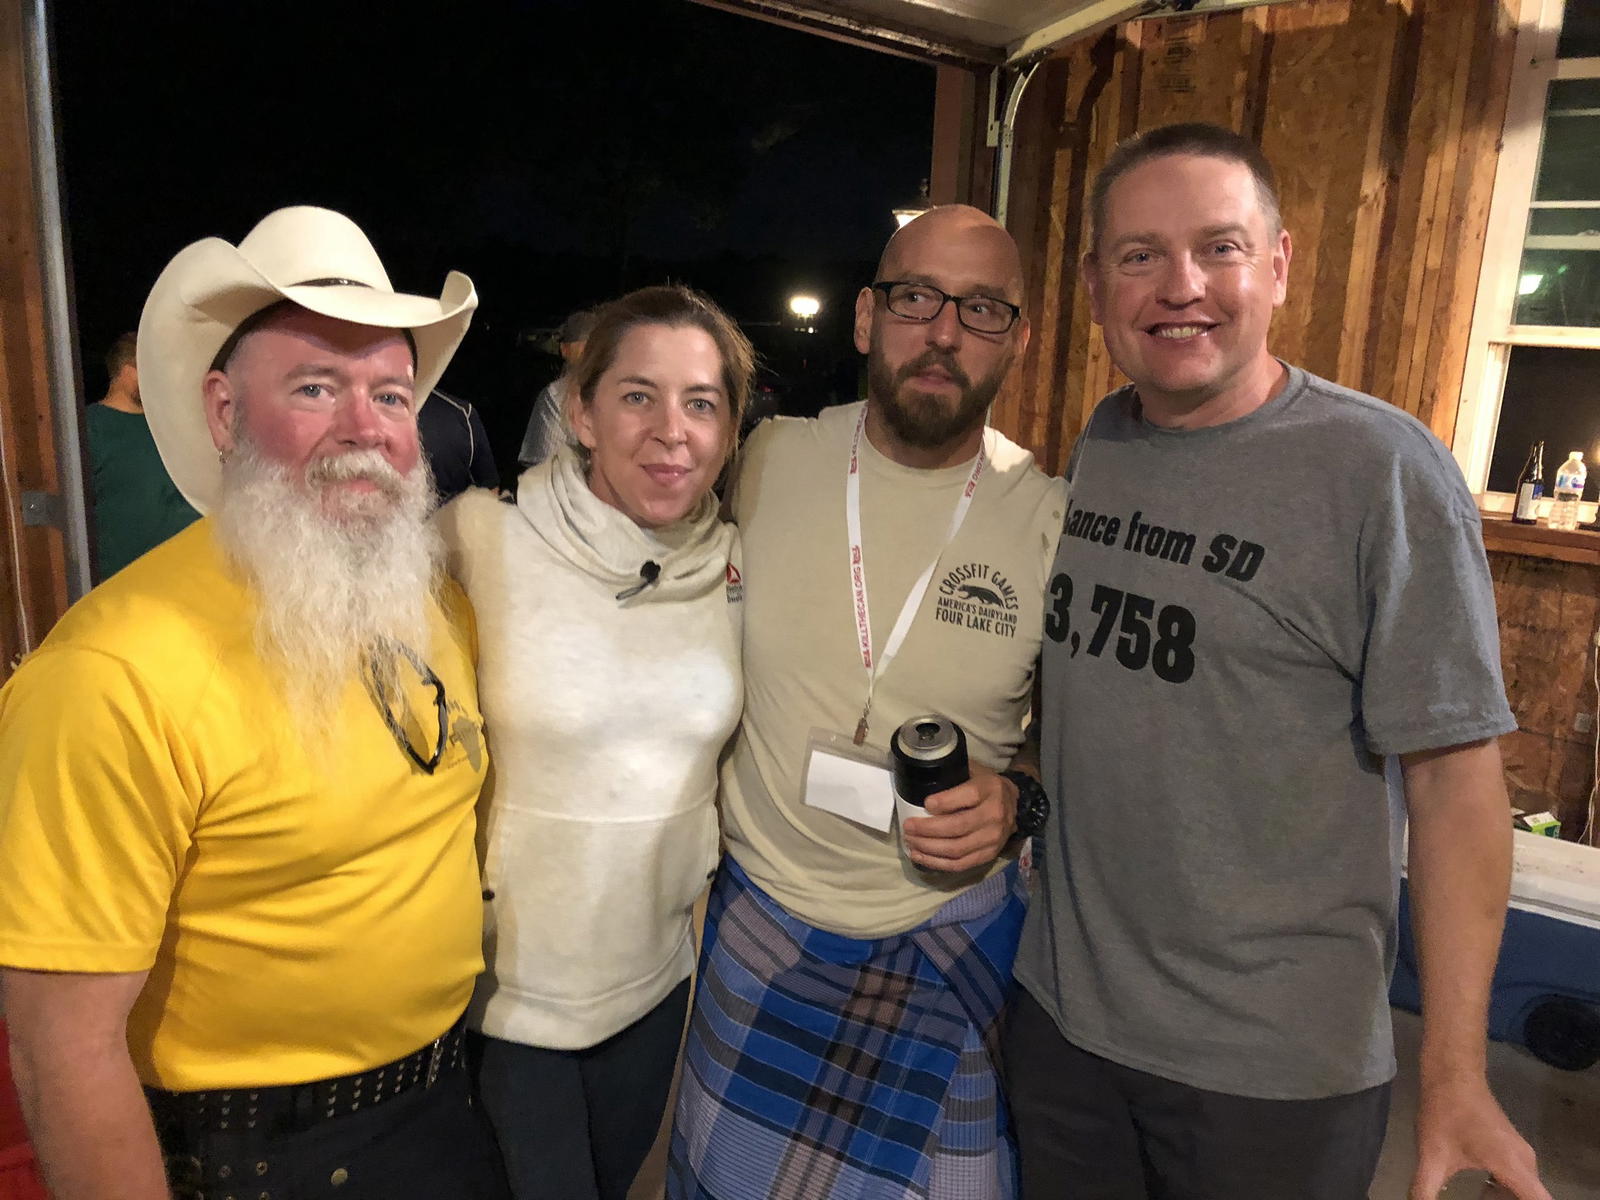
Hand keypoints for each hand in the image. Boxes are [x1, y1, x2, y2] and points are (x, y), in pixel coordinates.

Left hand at [900, 763, 1016, 872]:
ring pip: (956, 849)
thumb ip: (951, 774)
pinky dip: (937, 863)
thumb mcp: (972, 771)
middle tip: (907, 826)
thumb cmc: (984, 785)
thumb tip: (919, 781)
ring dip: (928, 847)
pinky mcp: (989, 855)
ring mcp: (993, 839)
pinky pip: (960, 864)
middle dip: (928, 829)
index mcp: (990, 789)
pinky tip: (919, 855)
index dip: (945, 802)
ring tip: (909, 841)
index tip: (925, 804)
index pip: (969, 796)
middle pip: (958, 826)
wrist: (1013, 805)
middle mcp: (995, 815)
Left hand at [1410, 1076, 1548, 1199]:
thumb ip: (1425, 1190)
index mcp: (1514, 1167)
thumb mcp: (1431, 1157)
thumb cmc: (1445, 1113)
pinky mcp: (1511, 1148)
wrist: (1452, 1075)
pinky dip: (1503, 1191)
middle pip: (1531, 1198)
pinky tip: (1482, 1194)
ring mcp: (1521, 1154)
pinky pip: (1517, 1179)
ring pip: (1524, 1190)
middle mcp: (1526, 1163)